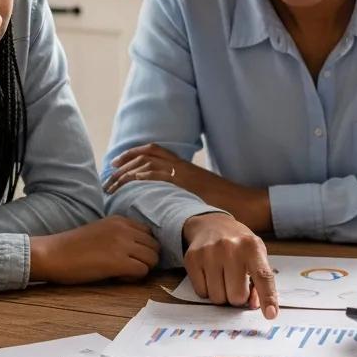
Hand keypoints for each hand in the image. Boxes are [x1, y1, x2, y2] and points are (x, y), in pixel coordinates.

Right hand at [29, 217, 159, 283]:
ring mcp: (122, 245)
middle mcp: (124, 229)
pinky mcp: (118, 262)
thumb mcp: (101, 231)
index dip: (143, 247)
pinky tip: (118, 277)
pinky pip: (142, 271)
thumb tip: (138, 250)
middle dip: (146, 259)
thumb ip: (120, 235)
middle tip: (129, 267)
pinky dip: (134, 278)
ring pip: (152, 259)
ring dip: (142, 268)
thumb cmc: (73, 246)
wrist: (52, 254)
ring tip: (123, 272)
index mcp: (120, 220)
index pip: (149, 233)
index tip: (131, 256)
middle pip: (155, 246)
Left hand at [105, 143, 271, 230]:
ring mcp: (184, 175)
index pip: (153, 151)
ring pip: (148, 165)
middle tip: (108, 177)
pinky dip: (141, 179)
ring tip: (112, 185)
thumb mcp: (201, 192)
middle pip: (145, 156)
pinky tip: (130, 187)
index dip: (131, 155)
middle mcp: (182, 167)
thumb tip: (166, 200)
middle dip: (123, 165)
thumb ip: (183, 192)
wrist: (247, 204)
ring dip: (127, 173)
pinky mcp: (186, 186)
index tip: (115, 164)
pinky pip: (159, 176)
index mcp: (184, 166)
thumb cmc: (227, 203)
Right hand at [182, 213, 277, 318]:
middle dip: (238, 297)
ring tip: (223, 277)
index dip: (267, 297)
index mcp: (252, 247)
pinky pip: (201, 293)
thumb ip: (261, 280)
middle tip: (236, 283)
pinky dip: (207, 290)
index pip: (263, 276)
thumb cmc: (239, 244)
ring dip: (222, 295)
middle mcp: (230, 248)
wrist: (211, 224)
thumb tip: (254, 305)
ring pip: (217, 298)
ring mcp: (209, 252)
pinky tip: (210, 274)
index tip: (270, 314)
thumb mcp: (257, 255)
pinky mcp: (192, 258)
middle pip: (237, 296)